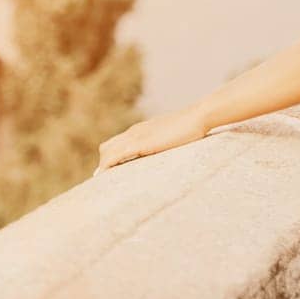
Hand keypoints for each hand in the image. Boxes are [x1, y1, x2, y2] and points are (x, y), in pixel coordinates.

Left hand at [92, 106, 209, 175]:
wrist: (197, 116)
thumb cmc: (190, 127)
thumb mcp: (171, 134)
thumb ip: (163, 141)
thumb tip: (165, 149)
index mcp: (141, 129)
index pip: (116, 143)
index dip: (110, 157)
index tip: (108, 172)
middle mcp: (134, 131)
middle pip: (107, 147)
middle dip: (103, 164)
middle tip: (105, 180)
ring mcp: (137, 136)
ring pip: (108, 151)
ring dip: (103, 167)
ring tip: (102, 182)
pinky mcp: (141, 144)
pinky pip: (117, 155)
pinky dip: (108, 165)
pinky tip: (104, 175)